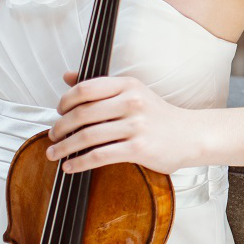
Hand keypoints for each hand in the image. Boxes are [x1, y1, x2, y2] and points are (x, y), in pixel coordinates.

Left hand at [45, 71, 202, 174]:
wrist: (190, 136)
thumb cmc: (158, 116)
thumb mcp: (133, 92)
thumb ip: (100, 86)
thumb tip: (67, 77)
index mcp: (128, 85)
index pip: (85, 89)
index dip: (65, 102)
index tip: (59, 113)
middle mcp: (132, 102)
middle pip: (82, 114)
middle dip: (60, 128)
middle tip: (52, 137)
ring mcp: (136, 125)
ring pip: (88, 136)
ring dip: (65, 147)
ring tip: (54, 154)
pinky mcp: (138, 148)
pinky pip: (100, 156)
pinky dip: (80, 163)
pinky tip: (70, 167)